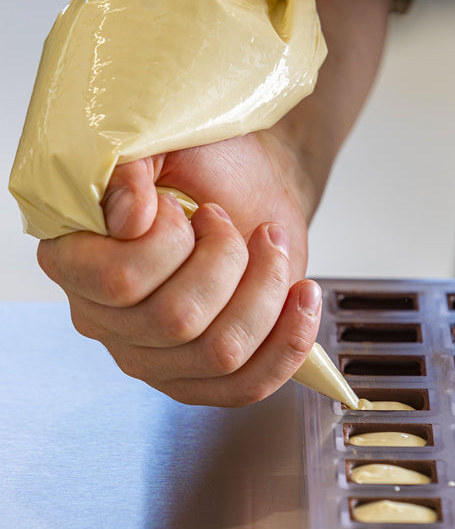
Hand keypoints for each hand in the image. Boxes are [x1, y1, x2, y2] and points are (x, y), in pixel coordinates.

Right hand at [37, 129, 321, 406]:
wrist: (251, 188)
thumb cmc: (208, 168)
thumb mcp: (164, 143)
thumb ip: (130, 168)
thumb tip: (129, 218)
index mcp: (78, 264)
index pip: (121, 280)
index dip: (172, 240)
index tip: (190, 208)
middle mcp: (110, 322)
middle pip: (178, 321)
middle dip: (226, 259)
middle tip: (231, 225)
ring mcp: (159, 359)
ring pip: (221, 352)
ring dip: (263, 289)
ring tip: (268, 247)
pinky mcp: (208, 378)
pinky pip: (249, 386)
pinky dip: (289, 340)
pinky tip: (302, 295)